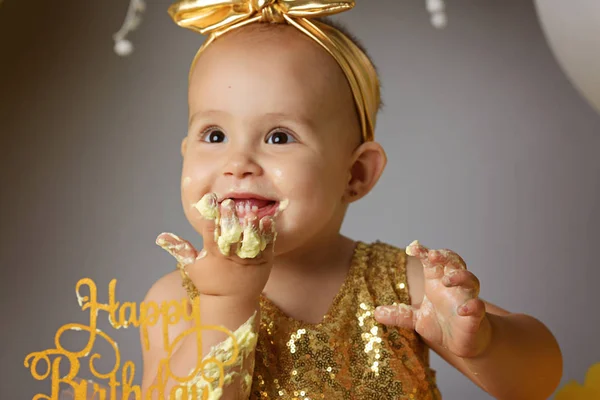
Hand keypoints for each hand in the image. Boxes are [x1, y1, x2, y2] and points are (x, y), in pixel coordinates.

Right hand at [156, 197, 275, 298]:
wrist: (232, 303)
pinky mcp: (263, 262)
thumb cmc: (210, 282)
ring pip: (250, 239)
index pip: (211, 231)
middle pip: (230, 234)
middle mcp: (231, 256)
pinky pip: (267, 246)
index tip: (212, 200)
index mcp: (214, 254)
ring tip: (251, 211)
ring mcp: (249, 260)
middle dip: (230, 219)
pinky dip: (267, 234)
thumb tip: (161, 236)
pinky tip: (268, 220)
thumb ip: (180, 248)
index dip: (211, 216)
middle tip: (229, 203)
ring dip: (250, 225)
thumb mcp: (192, 266)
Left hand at [374, 241, 491, 357]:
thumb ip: (400, 314)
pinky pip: (478, 306)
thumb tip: (376, 313)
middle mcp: (454, 287)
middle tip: (431, 256)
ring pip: (470, 280)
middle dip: (444, 256)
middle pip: (454, 262)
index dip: (424, 252)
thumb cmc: (442, 326)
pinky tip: (463, 309)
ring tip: (447, 280)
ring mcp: (466, 299)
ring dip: (460, 276)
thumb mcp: (417, 320)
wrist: (463, 345)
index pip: (432, 261)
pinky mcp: (475, 316)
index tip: (412, 247)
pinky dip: (472, 306)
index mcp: (437, 283)